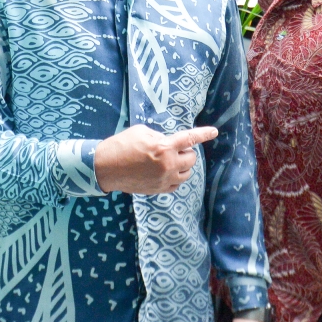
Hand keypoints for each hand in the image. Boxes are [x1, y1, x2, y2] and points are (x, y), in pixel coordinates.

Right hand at [94, 124, 217, 193]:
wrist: (106, 167)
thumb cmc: (122, 144)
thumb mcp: (141, 131)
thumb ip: (160, 136)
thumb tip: (169, 142)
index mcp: (164, 147)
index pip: (190, 139)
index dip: (204, 134)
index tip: (214, 132)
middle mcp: (168, 164)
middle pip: (191, 158)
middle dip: (185, 152)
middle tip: (172, 149)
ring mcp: (164, 179)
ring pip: (187, 173)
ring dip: (182, 165)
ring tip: (168, 161)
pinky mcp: (159, 189)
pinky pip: (177, 184)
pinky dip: (175, 177)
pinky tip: (164, 172)